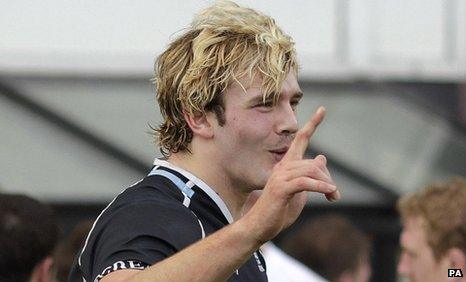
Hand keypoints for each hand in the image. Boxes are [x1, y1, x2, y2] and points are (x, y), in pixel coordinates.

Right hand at [241, 106, 339, 243]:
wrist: (258, 226)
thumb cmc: (277, 210)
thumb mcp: (298, 191)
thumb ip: (309, 175)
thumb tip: (322, 157)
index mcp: (286, 166)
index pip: (300, 140)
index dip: (312, 124)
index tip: (323, 110)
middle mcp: (282, 167)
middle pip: (315, 163)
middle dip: (328, 178)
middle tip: (335, 196)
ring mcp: (280, 177)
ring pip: (311, 171)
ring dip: (327, 185)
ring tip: (334, 198)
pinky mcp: (281, 189)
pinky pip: (305, 182)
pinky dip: (320, 187)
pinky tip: (329, 192)